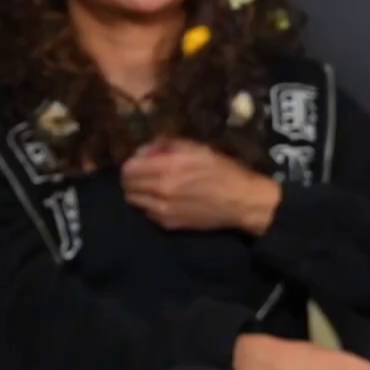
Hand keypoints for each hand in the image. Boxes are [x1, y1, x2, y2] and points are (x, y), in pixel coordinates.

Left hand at [121, 138, 280, 233]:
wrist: (242, 202)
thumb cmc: (224, 170)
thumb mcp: (198, 148)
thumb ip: (168, 145)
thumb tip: (147, 150)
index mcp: (168, 167)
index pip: (128, 168)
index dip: (133, 162)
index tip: (143, 160)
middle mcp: (160, 190)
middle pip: (127, 185)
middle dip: (132, 178)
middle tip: (145, 173)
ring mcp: (162, 210)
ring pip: (133, 200)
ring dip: (139, 192)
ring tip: (153, 187)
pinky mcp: (168, 224)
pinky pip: (146, 212)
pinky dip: (149, 204)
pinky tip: (165, 200)